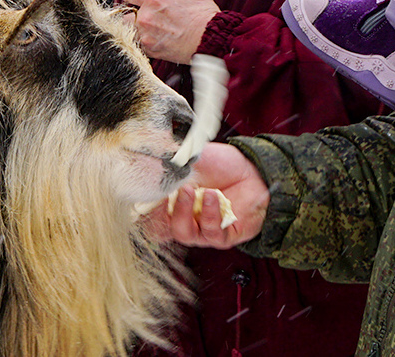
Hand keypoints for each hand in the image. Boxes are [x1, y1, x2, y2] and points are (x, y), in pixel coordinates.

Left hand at [100, 0, 218, 63]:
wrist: (212, 41)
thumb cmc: (203, 14)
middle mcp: (146, 18)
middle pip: (124, 14)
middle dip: (128, 13)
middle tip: (139, 13)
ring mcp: (147, 35)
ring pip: (128, 30)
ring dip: (133, 27)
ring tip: (148, 27)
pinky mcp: (151, 50)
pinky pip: (136, 44)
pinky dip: (140, 40)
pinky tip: (152, 38)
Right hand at [145, 143, 267, 248]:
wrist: (252, 169)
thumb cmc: (220, 164)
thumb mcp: (193, 158)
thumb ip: (171, 162)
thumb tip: (147, 160)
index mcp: (171, 203)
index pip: (148, 215)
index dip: (143, 210)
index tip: (142, 195)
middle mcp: (183, 220)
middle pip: (161, 229)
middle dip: (162, 212)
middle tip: (173, 189)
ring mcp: (202, 230)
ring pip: (184, 234)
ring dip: (185, 212)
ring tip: (193, 190)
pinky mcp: (223, 237)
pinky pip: (211, 234)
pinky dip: (210, 215)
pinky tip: (213, 196)